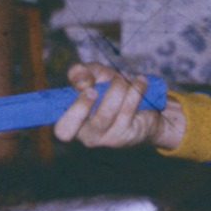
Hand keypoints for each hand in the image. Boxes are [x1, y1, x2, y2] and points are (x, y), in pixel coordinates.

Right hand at [53, 63, 183, 149]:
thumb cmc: (111, 91)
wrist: (148, 111)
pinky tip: (140, 81)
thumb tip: (80, 79)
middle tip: (94, 90)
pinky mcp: (128, 135)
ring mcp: (108, 138)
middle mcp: (88, 135)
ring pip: (107, 111)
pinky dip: (135, 88)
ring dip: (117, 86)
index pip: (62, 130)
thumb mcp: (94, 76)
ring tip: (124, 77)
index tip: (87, 89)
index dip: (71, 110)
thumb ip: (81, 72)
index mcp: (74, 122)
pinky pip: (129, 108)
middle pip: (78, 126)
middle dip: (83, 104)